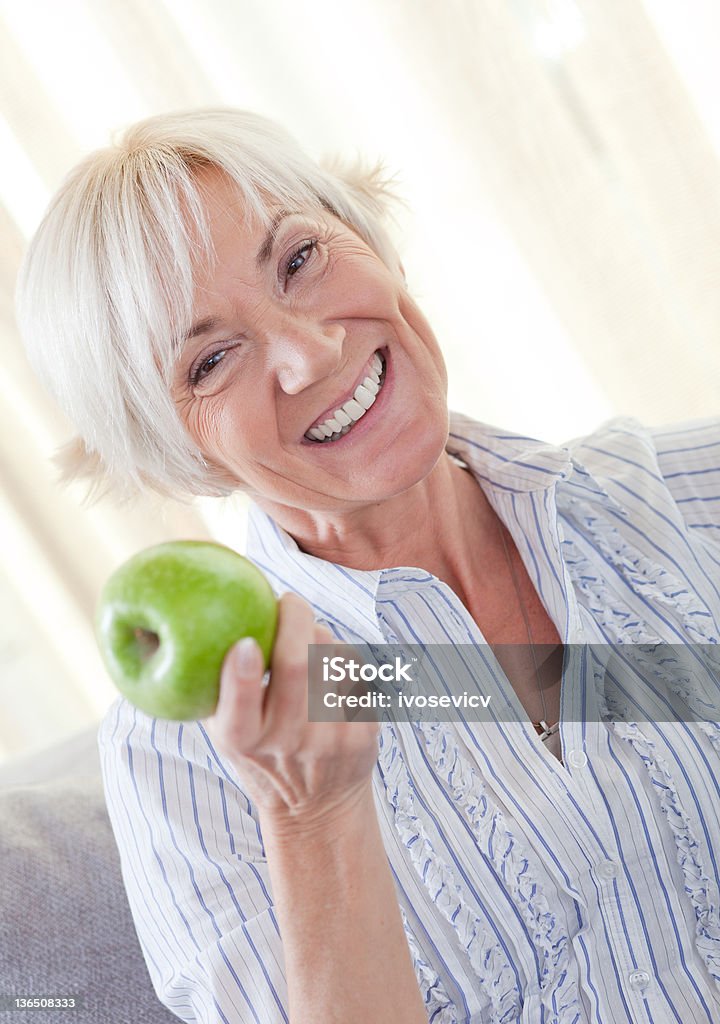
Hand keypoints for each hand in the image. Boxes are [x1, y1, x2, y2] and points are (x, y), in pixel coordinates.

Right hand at [202, 592, 379, 827]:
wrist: (318, 806)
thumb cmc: (261, 752)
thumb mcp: (226, 731)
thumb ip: (211, 687)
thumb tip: (153, 628)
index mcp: (243, 741)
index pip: (239, 709)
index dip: (242, 673)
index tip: (246, 643)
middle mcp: (287, 742)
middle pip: (296, 666)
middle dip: (294, 619)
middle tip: (288, 602)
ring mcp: (330, 739)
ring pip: (331, 658)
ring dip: (319, 635)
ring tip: (308, 639)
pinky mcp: (364, 733)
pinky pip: (356, 671)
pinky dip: (342, 657)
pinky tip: (331, 667)